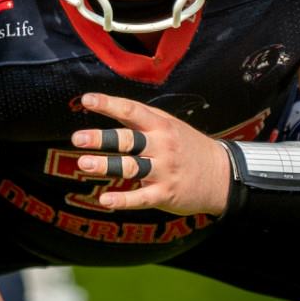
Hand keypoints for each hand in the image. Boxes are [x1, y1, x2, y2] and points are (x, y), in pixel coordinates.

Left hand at [59, 94, 231, 216]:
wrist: (221, 174)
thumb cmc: (187, 146)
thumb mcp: (170, 125)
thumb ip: (141, 119)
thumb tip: (107, 107)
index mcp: (160, 125)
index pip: (131, 110)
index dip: (108, 104)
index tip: (86, 100)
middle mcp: (161, 145)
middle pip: (127, 139)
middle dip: (101, 138)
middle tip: (78, 138)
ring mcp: (163, 170)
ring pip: (130, 167)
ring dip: (106, 166)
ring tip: (84, 165)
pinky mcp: (165, 193)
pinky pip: (141, 198)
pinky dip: (122, 200)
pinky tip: (105, 200)